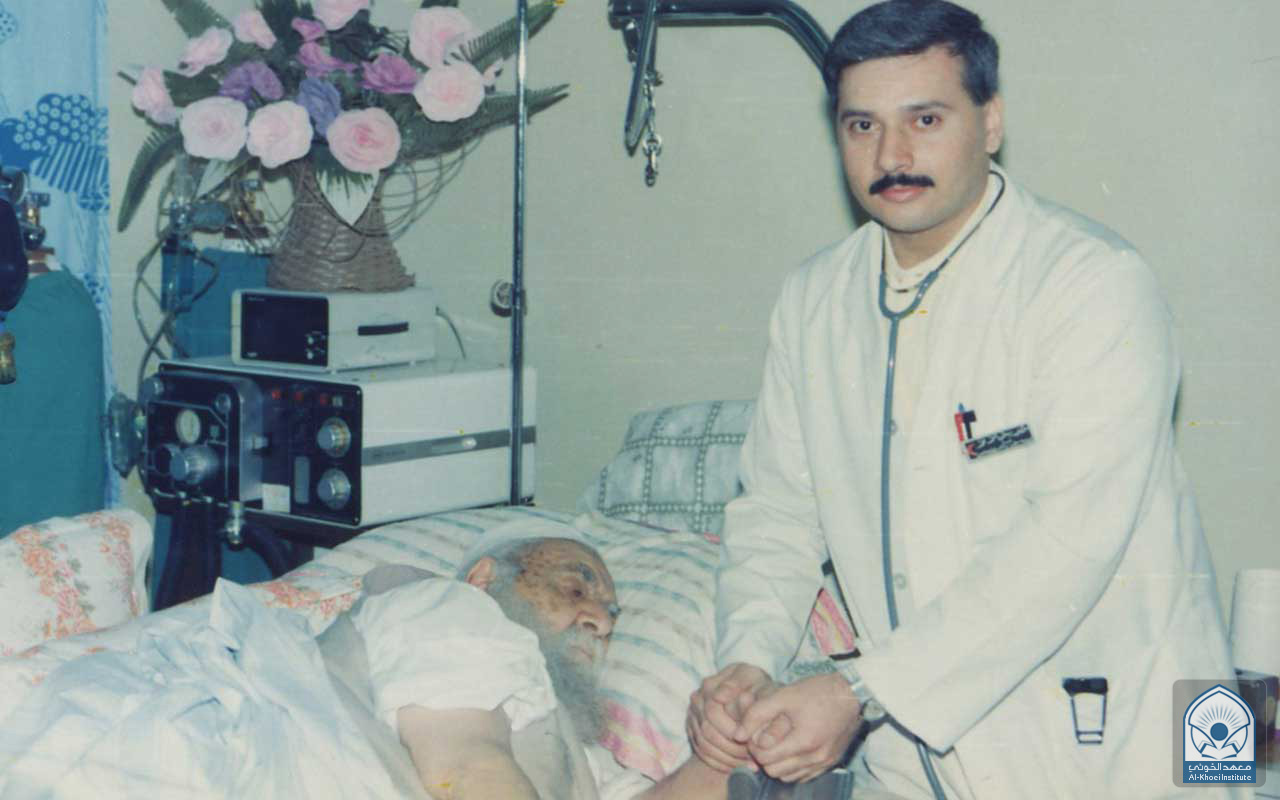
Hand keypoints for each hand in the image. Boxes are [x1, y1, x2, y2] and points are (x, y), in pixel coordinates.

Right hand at [686, 663, 774, 772]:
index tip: (751, 740)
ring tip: (749, 764)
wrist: (750, 688)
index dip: (732, 729)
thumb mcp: (750, 677)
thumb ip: (737, 684)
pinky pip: (702, 752)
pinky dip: (720, 762)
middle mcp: (697, 700)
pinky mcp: (693, 730)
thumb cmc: (754, 683)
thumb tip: (718, 697)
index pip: (713, 712)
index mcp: (709, 685)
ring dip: (727, 758)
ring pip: (704, 745)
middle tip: (752, 756)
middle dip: (732, 747)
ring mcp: (693, 716)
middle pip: (708, 732)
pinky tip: (737, 766)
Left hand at [737, 672, 862, 783]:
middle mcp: (816, 758)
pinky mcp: (831, 762)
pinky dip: (793, 766)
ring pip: (789, 777)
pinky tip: (792, 748)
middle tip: (764, 738)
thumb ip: (757, 713)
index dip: (754, 746)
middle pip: (775, 771)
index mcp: (804, 741)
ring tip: (777, 742)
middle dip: (765, 756)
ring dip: (779, 763)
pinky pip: (804, 775)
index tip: (755, 732)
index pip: (765, 758)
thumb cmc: (817, 691)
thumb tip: (737, 735)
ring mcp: (824, 762)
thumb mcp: (784, 695)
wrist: (851, 693)